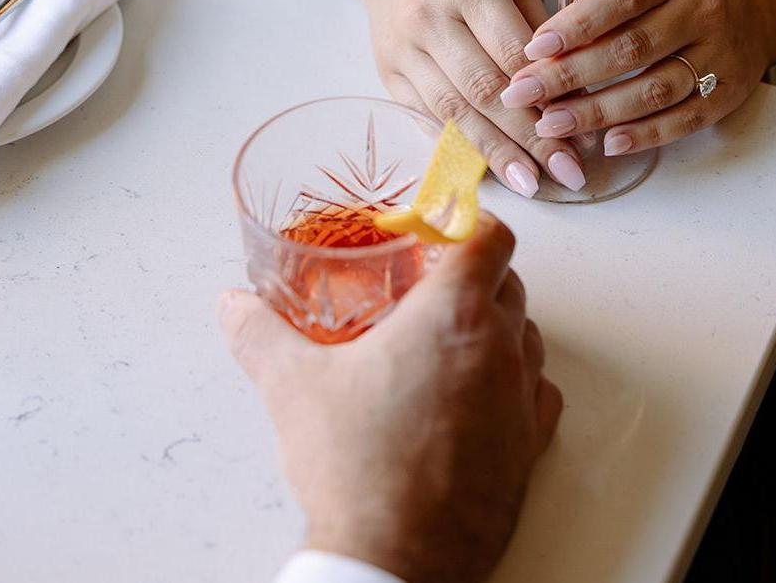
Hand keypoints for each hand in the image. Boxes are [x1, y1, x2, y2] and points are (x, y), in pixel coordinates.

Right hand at [220, 213, 562, 582]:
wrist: (393, 562)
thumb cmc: (355, 466)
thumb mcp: (292, 387)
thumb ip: (259, 333)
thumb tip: (233, 305)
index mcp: (452, 314)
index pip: (491, 238)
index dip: (471, 225)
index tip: (443, 232)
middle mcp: (499, 347)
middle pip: (510, 282)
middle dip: (476, 275)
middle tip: (431, 290)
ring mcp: (522, 399)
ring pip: (529, 335)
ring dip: (499, 326)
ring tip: (453, 342)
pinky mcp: (531, 448)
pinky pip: (542, 393)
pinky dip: (520, 381)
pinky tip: (485, 394)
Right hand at [334, 0, 585, 195]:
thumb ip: (538, 32)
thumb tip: (573, 97)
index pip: (515, 55)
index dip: (550, 99)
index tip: (582, 134)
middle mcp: (431, 17)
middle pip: (485, 90)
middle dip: (530, 138)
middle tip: (568, 173)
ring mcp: (403, 48)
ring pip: (454, 111)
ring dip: (496, 152)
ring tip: (531, 183)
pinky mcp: (387, 72)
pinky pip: (427, 115)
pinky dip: (461, 143)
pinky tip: (490, 166)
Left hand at [500, 0, 775, 155]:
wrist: (758, 0)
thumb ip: (598, 4)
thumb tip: (542, 47)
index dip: (574, 25)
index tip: (532, 49)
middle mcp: (702, 11)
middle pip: (631, 49)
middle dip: (569, 76)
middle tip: (522, 95)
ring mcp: (720, 54)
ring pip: (654, 89)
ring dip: (597, 112)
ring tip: (550, 125)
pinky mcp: (729, 93)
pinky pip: (684, 120)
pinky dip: (643, 134)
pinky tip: (606, 143)